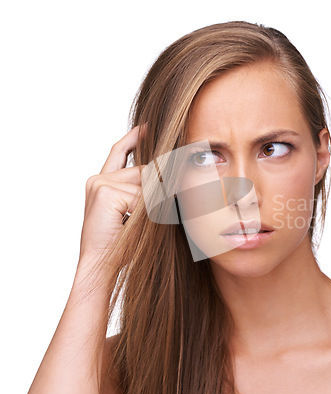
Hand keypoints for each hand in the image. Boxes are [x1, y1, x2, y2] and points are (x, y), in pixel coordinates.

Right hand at [78, 124, 145, 262]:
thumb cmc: (119, 244)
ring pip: (144, 182)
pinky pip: (140, 195)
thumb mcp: (135, 214)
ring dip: (152, 204)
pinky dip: (145, 211)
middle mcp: (98, 179)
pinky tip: (127, 224)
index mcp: (102, 183)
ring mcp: (99, 183)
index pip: (119, 153)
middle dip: (157, 188)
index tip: (148, 126)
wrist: (100, 265)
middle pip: (143, 171)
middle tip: (154, 208)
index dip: (134, 138)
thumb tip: (166, 175)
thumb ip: (145, 192)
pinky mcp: (104, 191)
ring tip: (134, 223)